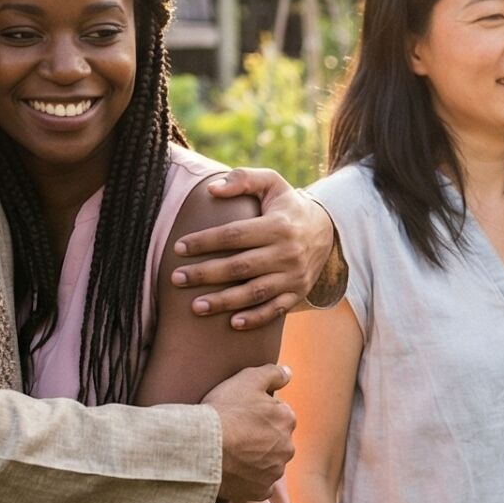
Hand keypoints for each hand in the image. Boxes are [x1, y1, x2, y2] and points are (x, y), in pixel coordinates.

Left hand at [170, 168, 334, 330]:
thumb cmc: (286, 206)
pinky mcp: (297, 293)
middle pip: (241, 267)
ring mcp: (293, 276)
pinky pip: (275, 310)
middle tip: (176, 278)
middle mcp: (288, 252)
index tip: (179, 247)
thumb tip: (211, 190)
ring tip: (195, 306)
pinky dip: (255, 318)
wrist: (326, 230)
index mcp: (278, 225)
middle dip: (206, 274)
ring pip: (255, 292)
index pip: (235, 234)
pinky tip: (232, 323)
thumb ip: (242, 179)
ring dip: (224, 302)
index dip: (205, 241)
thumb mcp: (271, 183)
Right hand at [203, 363, 296, 500]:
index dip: (258, 414)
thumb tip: (288, 373)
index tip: (241, 415)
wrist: (204, 448)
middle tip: (236, 435)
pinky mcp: (261, 490)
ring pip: (269, 463)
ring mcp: (275, 471)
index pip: (278, 414)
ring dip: (256, 460)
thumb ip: (272, 373)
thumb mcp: (247, 379)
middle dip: (261, 438)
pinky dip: (250, 481)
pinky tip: (234, 473)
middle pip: (275, 440)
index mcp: (287, 419)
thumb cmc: (224, 411)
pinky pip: (259, 486)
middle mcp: (287, 447)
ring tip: (232, 454)